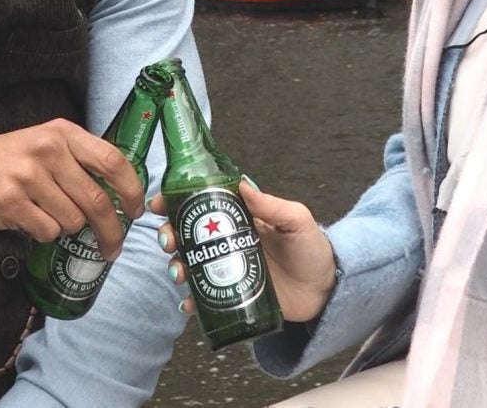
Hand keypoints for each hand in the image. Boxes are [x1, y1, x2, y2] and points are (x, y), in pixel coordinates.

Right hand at [0, 119, 143, 261]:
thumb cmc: (9, 163)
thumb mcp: (46, 145)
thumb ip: (80, 161)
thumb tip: (122, 196)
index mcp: (63, 133)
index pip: (113, 161)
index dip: (132, 191)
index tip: (136, 211)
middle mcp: (48, 149)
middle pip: (97, 200)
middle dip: (111, 231)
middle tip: (112, 247)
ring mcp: (28, 175)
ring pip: (73, 220)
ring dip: (66, 228)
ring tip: (48, 216)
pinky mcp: (11, 200)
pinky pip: (48, 231)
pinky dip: (44, 234)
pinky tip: (30, 220)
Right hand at [152, 177, 335, 321]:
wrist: (326, 289)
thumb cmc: (313, 250)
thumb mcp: (297, 221)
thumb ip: (273, 205)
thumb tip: (243, 184)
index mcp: (240, 219)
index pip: (202, 205)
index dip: (177, 202)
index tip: (160, 203)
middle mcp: (228, 243)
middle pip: (188, 236)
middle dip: (170, 236)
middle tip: (168, 241)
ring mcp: (227, 269)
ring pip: (190, 265)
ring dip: (176, 266)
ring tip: (179, 272)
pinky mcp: (232, 295)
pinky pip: (205, 298)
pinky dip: (192, 301)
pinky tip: (189, 303)